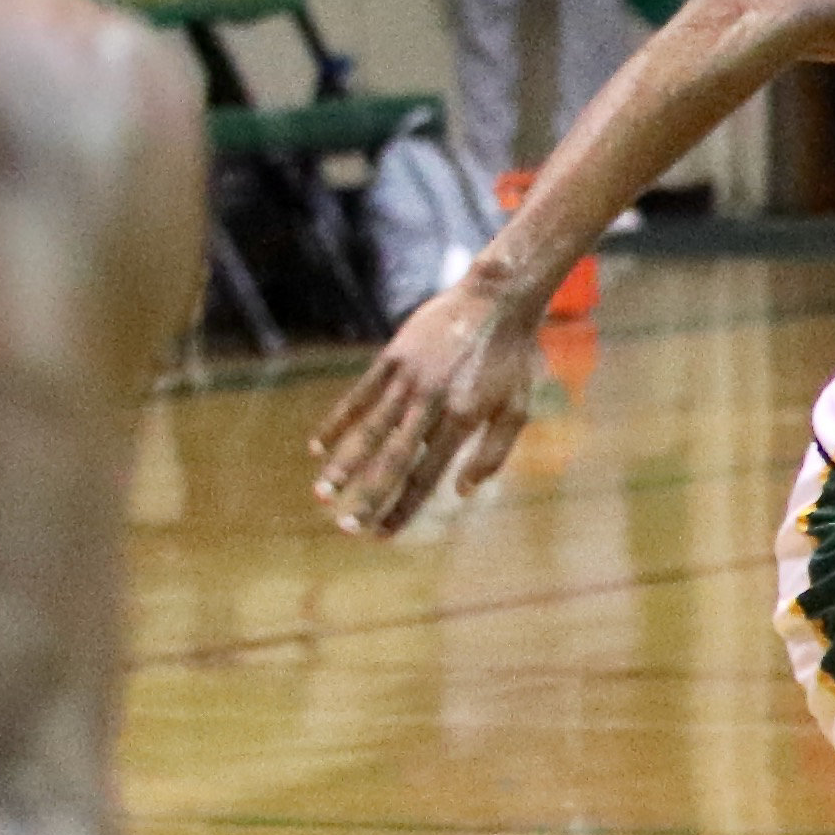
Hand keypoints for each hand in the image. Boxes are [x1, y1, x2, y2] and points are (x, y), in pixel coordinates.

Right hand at [315, 277, 542, 536]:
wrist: (497, 300)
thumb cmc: (512, 361)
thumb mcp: (517, 410)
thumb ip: (492, 455)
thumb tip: (461, 492)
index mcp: (463, 421)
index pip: (427, 477)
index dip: (403, 508)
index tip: (381, 534)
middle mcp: (432, 404)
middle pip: (393, 461)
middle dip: (368, 497)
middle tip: (346, 528)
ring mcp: (408, 380)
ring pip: (370, 431)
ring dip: (344, 465)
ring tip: (322, 493)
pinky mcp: (392, 358)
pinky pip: (359, 396)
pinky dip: (338, 422)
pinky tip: (318, 446)